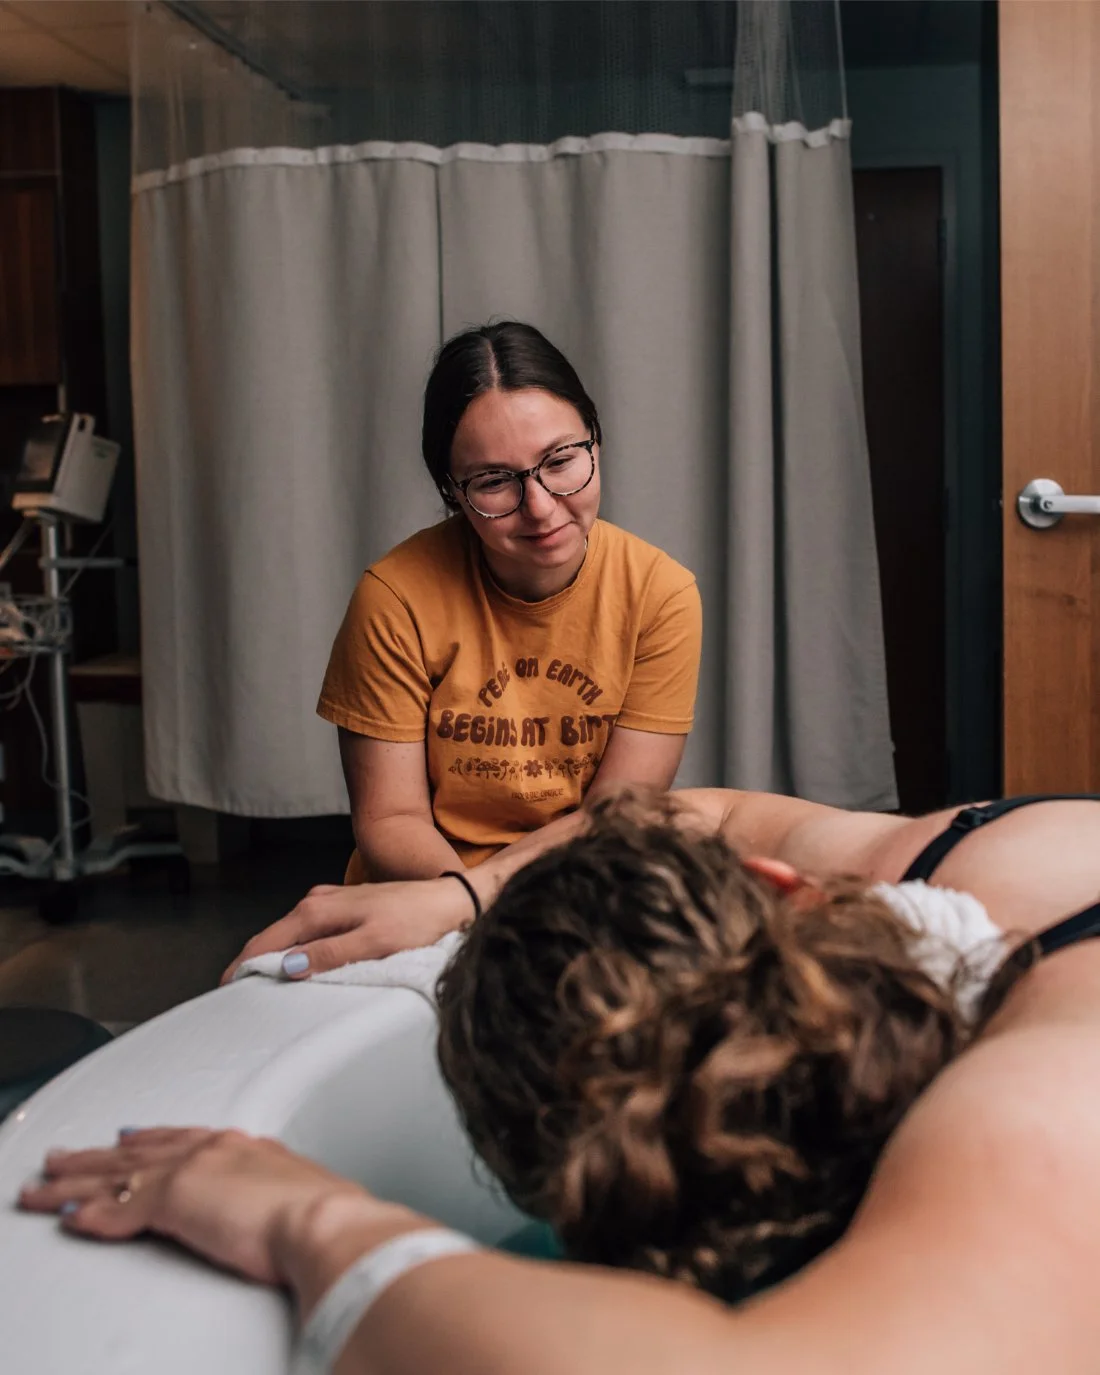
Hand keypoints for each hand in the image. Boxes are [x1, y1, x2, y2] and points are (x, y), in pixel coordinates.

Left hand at [17, 1128, 405, 1287]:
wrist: (327, 1223)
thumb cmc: (327, 1218)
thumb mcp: (299, 1198)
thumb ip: (278, 1199)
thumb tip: (286, 1214)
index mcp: (244, 1145)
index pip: (183, 1137)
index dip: (149, 1138)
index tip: (126, 1136)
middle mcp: (214, 1148)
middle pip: (140, 1151)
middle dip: (97, 1155)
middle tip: (61, 1156)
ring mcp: (192, 1169)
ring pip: (117, 1174)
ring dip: (75, 1182)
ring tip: (42, 1187)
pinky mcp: (175, 1199)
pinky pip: (120, 1208)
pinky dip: (92, 1214)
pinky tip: (68, 1218)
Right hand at [220, 876, 471, 984]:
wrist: (449, 900)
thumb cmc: (416, 921)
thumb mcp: (373, 944)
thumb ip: (329, 955)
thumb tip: (286, 966)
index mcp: (317, 910)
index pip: (264, 942)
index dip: (242, 968)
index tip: (225, 993)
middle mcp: (316, 902)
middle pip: (270, 938)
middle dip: (251, 965)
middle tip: (234, 998)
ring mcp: (328, 903)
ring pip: (288, 935)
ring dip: (272, 958)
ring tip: (258, 988)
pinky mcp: (342, 909)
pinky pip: (305, 932)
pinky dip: (293, 950)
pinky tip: (293, 967)